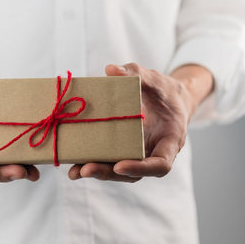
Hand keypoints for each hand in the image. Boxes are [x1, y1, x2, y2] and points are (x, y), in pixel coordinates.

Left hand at [68, 63, 212, 181]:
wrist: (168, 100)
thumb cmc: (165, 91)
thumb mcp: (155, 80)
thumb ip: (136, 74)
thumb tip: (111, 69)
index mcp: (170, 140)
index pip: (160, 164)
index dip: (140, 168)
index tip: (119, 165)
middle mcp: (154, 153)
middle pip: (133, 174)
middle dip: (108, 173)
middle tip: (85, 170)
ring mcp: (138, 155)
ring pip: (119, 171)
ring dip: (97, 172)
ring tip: (75, 172)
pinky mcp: (124, 152)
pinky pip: (110, 161)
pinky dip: (93, 163)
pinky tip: (74, 165)